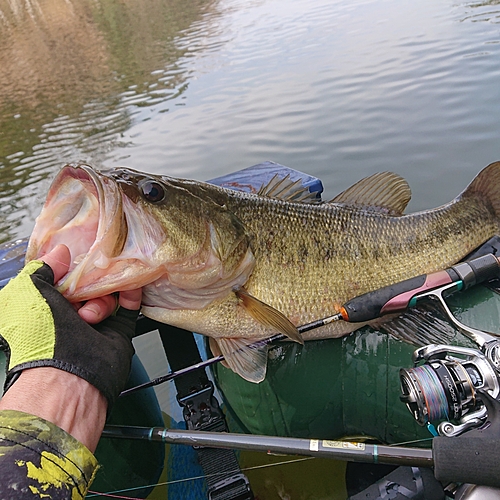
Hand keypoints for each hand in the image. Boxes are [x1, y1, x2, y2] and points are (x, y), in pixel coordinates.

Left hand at [0, 245, 141, 408]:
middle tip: (88, 282)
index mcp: (44, 308)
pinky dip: (131, 295)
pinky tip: (130, 287)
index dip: (70, 267)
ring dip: (104, 295)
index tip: (77, 258)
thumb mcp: (27, 293)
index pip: (62, 278)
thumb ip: (42, 268)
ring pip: (108, 293)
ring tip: (91, 314)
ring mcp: (95, 325)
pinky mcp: (117, 332)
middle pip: (89, 284)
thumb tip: (60, 252)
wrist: (69, 378)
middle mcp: (70, 317)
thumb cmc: (41, 339)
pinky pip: (129, 307)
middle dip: (90, 280)